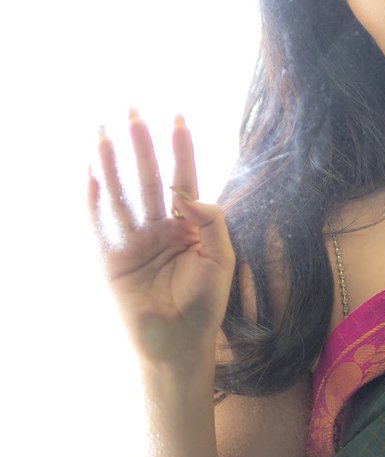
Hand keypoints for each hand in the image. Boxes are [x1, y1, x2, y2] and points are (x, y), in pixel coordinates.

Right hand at [88, 112, 234, 365]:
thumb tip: (187, 194)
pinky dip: (94, 199)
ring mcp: (134, 242)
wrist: (179, 344)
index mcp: (188, 227)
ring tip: (105, 133)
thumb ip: (212, 223)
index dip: (181, 150)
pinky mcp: (112, 259)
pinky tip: (91, 173)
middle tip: (133, 112)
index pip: (184, 180)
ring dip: (113, 164)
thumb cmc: (205, 305)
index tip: (179, 119)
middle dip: (142, 146)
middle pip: (149, 179)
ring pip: (122, 195)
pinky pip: (100, 224)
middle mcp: (159, 229)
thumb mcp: (220, 260)